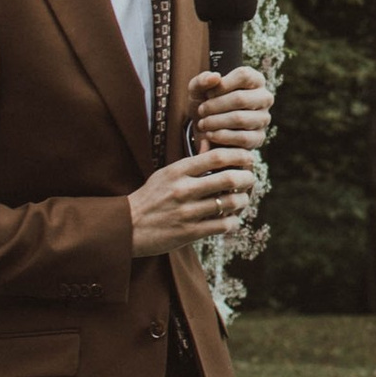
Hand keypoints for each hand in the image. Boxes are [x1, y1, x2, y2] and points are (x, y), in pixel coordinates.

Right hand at [129, 145, 257, 254]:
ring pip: (230, 203)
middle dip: (247, 178)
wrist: (126, 227)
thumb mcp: (165, 174)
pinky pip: (223, 225)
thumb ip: (191, 161)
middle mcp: (183, 189)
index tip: (247, 159)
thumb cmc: (150, 198)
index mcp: (178, 170)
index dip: (239, 156)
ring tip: (240, 200)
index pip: (217, 156)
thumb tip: (211, 144)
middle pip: (229, 178)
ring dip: (242, 201)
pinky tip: (229, 218)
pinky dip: (232, 221)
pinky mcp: (189, 233)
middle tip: (249, 180)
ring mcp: (186, 212)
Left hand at [188, 66, 271, 154]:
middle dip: (215, 106)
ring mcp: (263, 118)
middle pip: (240, 98)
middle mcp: (264, 97)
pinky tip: (210, 134)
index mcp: (255, 80)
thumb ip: (202, 80)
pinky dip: (222, 136)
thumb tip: (215, 77)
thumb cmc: (207, 103)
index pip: (243, 76)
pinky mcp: (259, 138)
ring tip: (203, 123)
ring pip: (240, 119)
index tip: (208, 94)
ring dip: (216, 122)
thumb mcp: (198, 90)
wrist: (206, 129)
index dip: (221, 85)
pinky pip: (242, 138)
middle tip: (201, 110)